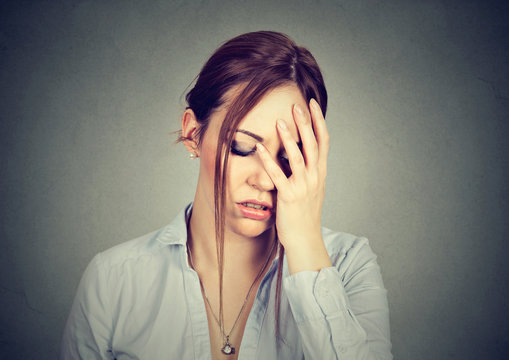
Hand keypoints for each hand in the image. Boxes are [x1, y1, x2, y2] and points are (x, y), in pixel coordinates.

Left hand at [256, 99, 331, 273]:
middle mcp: (315, 177)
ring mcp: (303, 187)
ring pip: (298, 157)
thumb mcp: (311, 188)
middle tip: (296, 105)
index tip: (311, 105)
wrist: (305, 239)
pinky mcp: (289, 196)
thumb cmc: (304, 213)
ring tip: (280, 122)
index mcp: (320, 173)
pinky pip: (278, 175)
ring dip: (289, 138)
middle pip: (312, 144)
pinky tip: (260, 148)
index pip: (323, 142)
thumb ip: (306, 170)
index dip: (318, 122)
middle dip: (305, 123)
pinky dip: (269, 160)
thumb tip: (295, 151)